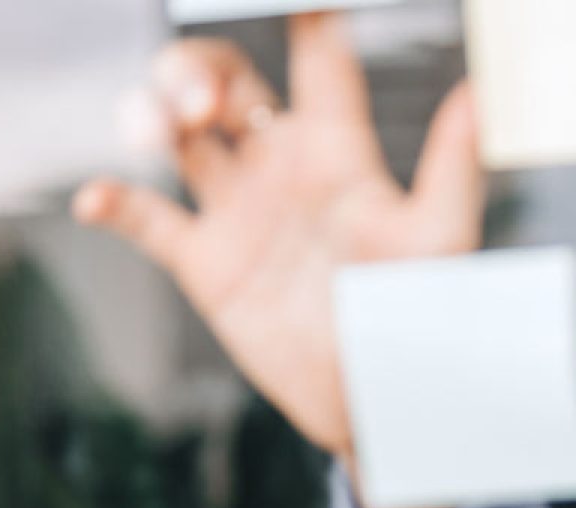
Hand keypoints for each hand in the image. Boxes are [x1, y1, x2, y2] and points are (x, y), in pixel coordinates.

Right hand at [73, 13, 483, 458]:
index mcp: (340, 151)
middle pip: (226, 82)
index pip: (318, 60)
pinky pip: (146, 219)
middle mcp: (284, 169)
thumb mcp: (441, 240)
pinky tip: (98, 199)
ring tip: (158, 129)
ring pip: (179, 134)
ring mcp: (241, 212)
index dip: (304, 16)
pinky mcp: (208, 262)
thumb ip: (453, 167)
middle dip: (200, 68)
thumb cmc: (421, 318)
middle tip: (203, 99)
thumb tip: (476, 92)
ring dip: (154, 114)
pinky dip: (113, 202)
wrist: (379, 401)